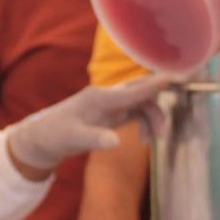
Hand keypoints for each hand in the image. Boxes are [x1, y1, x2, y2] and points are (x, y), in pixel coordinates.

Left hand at [6, 74, 169, 173]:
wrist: (41, 138)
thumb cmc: (54, 136)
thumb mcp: (72, 139)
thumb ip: (95, 139)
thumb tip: (116, 143)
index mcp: (100, 98)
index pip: (134, 89)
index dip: (157, 84)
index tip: (177, 76)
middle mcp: (108, 96)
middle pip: (143, 92)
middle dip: (158, 107)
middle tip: (166, 127)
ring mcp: (111, 103)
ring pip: (143, 103)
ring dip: (153, 120)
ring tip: (151, 142)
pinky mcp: (112, 112)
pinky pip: (138, 111)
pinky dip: (146, 124)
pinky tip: (143, 139)